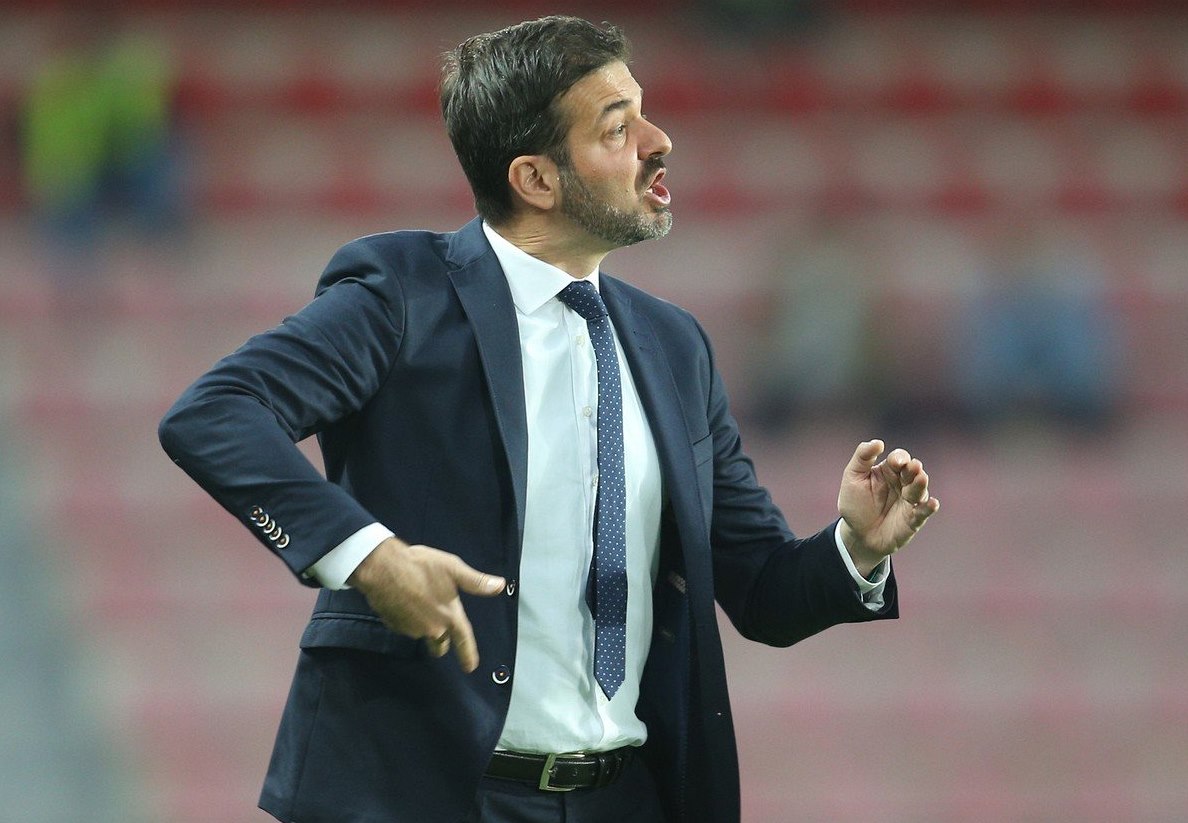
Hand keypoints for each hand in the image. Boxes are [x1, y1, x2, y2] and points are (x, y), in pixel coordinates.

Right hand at [347, 537, 504, 671]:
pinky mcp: (394, 626)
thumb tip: (500, 586)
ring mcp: (411, 630)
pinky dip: (408, 619)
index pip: (464, 640)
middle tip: (441, 629)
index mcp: (449, 616)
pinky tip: (405, 603)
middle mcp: (432, 628)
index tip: (471, 667)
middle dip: (442, 641)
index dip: (468, 655)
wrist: (383, 568)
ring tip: (420, 603)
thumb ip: (476, 582)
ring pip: (422, 634)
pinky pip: (405, 627)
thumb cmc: (420, 566)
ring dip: (424, 626)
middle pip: (441, 644)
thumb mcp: (452, 568)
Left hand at [837, 440, 939, 576]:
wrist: (857, 535)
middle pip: (913, 471)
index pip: (899, 458)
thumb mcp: (853, 478)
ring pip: (920, 489)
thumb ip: (863, 457)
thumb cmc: (855, 504)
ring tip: (921, 479)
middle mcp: (903, 483)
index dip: (900, 458)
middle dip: (914, 468)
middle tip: (913, 467)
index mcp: (889, 470)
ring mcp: (910, 501)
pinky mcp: (913, 519)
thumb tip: (878, 442)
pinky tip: (932, 503)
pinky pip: (924, 512)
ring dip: (921, 484)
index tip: (896, 462)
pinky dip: (929, 507)